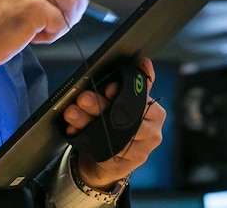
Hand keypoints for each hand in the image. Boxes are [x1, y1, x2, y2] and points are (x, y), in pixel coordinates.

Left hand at [62, 57, 165, 188]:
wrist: (108, 158)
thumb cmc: (118, 122)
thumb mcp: (125, 100)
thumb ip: (136, 82)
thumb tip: (144, 61)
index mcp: (155, 113)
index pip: (140, 100)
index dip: (121, 93)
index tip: (107, 87)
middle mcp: (153, 133)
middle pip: (123, 117)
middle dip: (99, 105)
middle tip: (82, 98)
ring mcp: (140, 151)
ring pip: (111, 134)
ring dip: (87, 122)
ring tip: (71, 113)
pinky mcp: (124, 165)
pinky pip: (103, 150)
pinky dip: (85, 138)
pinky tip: (73, 130)